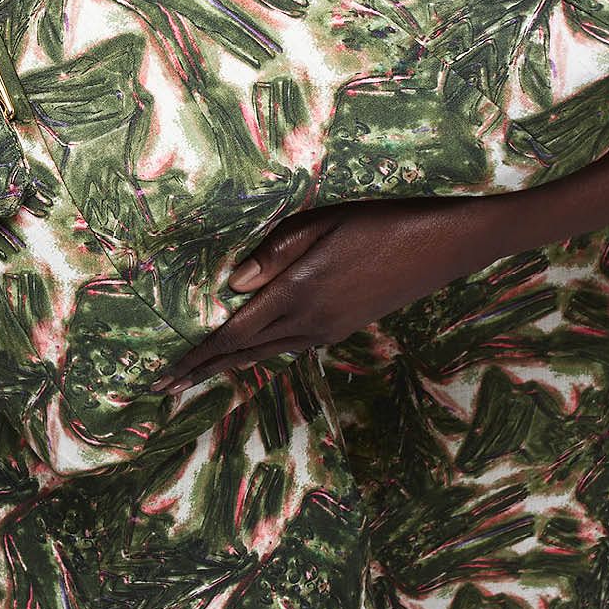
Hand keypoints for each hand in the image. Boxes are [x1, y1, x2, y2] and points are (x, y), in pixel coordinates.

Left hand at [152, 194, 513, 393]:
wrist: (444, 244)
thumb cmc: (380, 220)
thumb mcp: (322, 223)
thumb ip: (275, 253)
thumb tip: (233, 285)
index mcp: (299, 295)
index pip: (233, 334)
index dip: (196, 357)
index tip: (165, 377)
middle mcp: (311, 322)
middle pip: (244, 353)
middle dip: (202, 370)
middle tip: (164, 388)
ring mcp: (330, 329)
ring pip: (266, 352)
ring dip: (228, 364)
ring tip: (197, 374)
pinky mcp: (344, 326)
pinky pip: (290, 345)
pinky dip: (260, 352)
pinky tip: (251, 350)